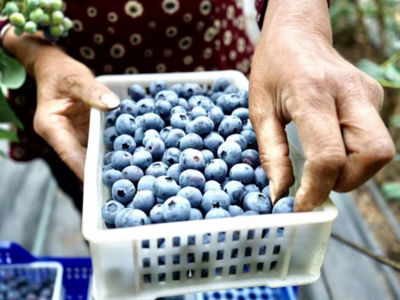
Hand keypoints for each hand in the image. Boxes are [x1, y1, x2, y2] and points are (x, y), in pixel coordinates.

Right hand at [32, 49, 119, 179]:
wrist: (55, 68)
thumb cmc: (61, 72)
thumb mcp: (76, 78)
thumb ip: (93, 91)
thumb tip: (113, 104)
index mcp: (51, 126)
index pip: (69, 153)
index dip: (85, 169)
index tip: (101, 182)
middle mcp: (62, 136)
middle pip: (81, 159)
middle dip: (101, 170)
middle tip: (123, 182)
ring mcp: (74, 136)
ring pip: (91, 154)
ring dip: (108, 162)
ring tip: (131, 173)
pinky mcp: (85, 133)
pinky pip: (99, 143)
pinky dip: (113, 148)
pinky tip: (131, 154)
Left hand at [249, 0, 394, 211]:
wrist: (297, 33)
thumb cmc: (272, 69)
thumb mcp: (259, 111)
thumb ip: (271, 154)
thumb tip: (281, 193)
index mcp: (312, 94)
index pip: (329, 156)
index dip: (317, 189)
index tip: (301, 205)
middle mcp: (349, 92)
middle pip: (373, 155)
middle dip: (346, 181)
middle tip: (318, 181)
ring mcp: (368, 92)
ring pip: (379, 150)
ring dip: (353, 170)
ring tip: (322, 162)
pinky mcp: (375, 96)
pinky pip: (373, 137)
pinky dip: (354, 152)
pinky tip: (331, 140)